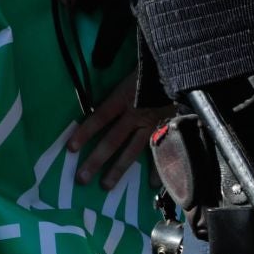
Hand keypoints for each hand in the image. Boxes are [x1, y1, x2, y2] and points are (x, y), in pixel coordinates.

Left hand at [68, 74, 165, 188]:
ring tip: (105, 186)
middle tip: (81, 179)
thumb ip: (117, 88)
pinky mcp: (168, 128)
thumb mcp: (130, 72)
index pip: (99, 117)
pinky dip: (158, 169)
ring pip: (132, 151)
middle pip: (112, 140)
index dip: (85, 132)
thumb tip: (98, 91)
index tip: (70, 148)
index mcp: (123, 98)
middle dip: (96, 160)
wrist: (183, 68)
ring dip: (118, 170)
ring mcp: (152, 124)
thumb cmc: (152, 66)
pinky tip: (152, 185)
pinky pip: (161, 151)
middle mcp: (135, 114)